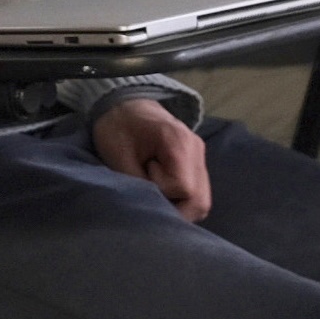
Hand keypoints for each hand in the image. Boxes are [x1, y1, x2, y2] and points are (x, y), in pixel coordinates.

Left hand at [93, 99, 211, 221]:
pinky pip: (197, 191)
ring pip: (202, 200)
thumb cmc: (118, 129)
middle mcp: (197, 150)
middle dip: (176, 212)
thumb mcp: (119, 158)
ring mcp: (200, 156)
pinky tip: (162, 193)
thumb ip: (139, 187)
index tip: (142, 179)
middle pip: (201, 200)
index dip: (162, 193)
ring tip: (156, 196)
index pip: (184, 188)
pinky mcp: (196, 162)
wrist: (125, 105)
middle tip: (151, 202)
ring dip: (179, 208)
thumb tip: (153, 213)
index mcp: (178, 143)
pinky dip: (181, 200)